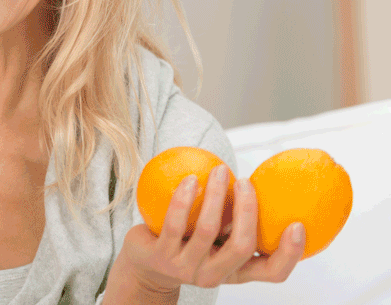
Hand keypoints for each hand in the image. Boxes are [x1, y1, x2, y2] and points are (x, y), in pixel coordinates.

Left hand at [108, 165, 305, 299]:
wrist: (145, 266)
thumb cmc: (189, 244)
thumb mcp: (218, 240)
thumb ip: (238, 222)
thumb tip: (267, 184)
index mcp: (236, 272)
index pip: (272, 273)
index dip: (290, 254)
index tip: (298, 224)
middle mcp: (214, 275)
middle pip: (241, 246)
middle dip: (248, 211)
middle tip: (246, 181)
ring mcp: (187, 269)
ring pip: (208, 230)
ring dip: (216, 195)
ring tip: (219, 170)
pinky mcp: (160, 257)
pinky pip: (175, 223)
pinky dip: (184, 198)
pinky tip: (190, 178)